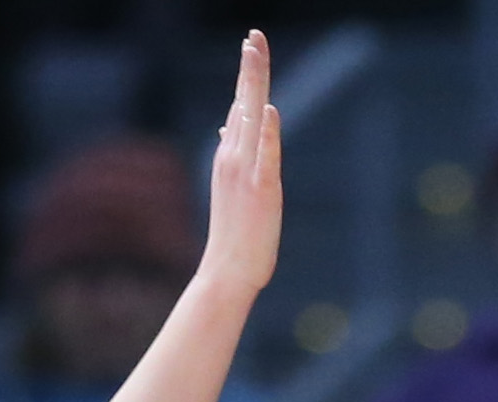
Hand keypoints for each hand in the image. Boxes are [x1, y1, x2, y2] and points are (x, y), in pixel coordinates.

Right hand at [199, 33, 281, 299]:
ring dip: (254, 84)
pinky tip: (270, 109)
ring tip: (255, 52)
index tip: (252, 42)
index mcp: (229, 154)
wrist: (227, 270)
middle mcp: (233, 156)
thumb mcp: (233, 184)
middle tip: (254, 34)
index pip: (241, 104)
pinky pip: (265, 155)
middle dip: (250, 66)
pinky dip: (267, 132)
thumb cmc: (235, 232)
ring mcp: (245, 171)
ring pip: (252, 118)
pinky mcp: (261, 189)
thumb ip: (233, 151)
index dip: (247, 73)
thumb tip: (229, 124)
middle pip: (245, 101)